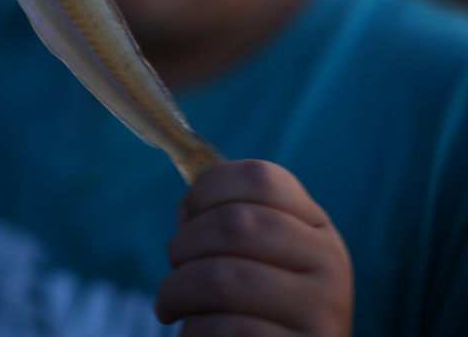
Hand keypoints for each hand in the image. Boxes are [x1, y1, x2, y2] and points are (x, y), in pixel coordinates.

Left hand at [155, 160, 351, 335]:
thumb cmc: (260, 311)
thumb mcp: (262, 259)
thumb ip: (233, 224)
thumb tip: (185, 211)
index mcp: (316, 228)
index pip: (260, 178)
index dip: (207, 188)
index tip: (184, 215)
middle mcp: (328, 263)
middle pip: (234, 224)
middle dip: (183, 245)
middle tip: (174, 268)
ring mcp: (321, 312)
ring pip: (222, 279)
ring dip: (177, 290)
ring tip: (169, 305)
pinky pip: (225, 328)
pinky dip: (193, 330)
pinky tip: (192, 333)